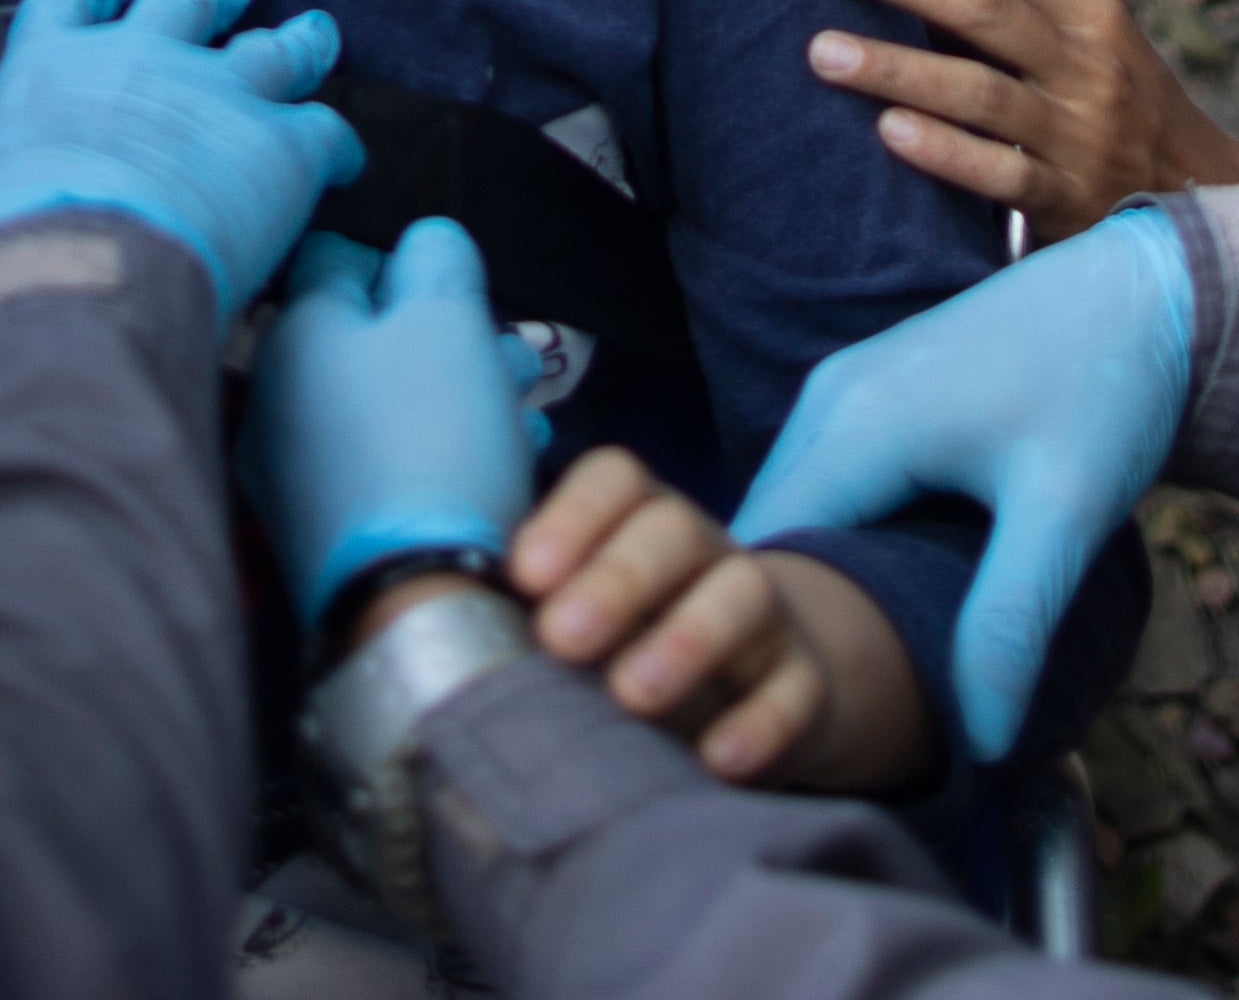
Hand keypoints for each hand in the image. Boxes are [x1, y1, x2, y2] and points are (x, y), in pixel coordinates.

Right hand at [0, 0, 363, 316]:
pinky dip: (338, 140)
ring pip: (273, 49)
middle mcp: (138, 63)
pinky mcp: (281, 146)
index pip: (68, 0)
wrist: (71, 283)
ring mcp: (217, 96)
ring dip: (297, 41)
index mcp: (47, 72)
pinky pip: (326, 129)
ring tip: (318, 32)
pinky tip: (345, 156)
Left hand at [246, 218, 546, 632]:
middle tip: (506, 356)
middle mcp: (272, 398)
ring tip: (515, 410)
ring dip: (446, 395)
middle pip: (364, 337)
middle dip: (443, 336)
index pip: (336, 254)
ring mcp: (287, 473)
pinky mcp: (316, 532)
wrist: (411, 597)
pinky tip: (487, 466)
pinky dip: (427, 453)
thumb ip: (437, 257)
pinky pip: (374, 466)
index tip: (454, 277)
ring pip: (377, 404)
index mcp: (293, 332)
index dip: (403, 253)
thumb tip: (424, 243)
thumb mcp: (449, 318)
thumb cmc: (431, 440)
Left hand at [515, 447, 925, 789]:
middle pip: (672, 530)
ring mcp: (762, 613)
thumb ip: (523, 610)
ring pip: (743, 594)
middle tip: (561, 638)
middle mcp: (702, 551)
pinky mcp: (803, 681)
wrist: (761, 688)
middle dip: (615, 579)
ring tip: (631, 695)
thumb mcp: (581, 614)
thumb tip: (435, 623)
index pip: (615, 480)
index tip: (525, 575)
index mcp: (637, 520)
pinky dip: (760, 722)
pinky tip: (718, 758)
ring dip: (687, 639)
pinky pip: (795, 690)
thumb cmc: (633, 644)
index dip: (572, 516)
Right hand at [734, 210, 1193, 763]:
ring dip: (810, 574)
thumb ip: (1009, 624)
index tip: (789, 711)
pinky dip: (835, 535)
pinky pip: (825, 476)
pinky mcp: (875, 387)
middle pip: (769, 529)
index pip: (764, 552)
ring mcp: (848, 383)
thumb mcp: (1064, 513)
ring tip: (840, 665)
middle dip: (780, 613)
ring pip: (797, 503)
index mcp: (857, 424)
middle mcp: (831, 396)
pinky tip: (875, 593)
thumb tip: (982, 743)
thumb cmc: (1109, 388)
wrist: (1150, 285)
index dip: (765, 636)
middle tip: (812, 706)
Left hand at [795, 0, 1238, 241]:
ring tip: (822, 51)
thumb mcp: (1081, 42)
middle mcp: (1085, 64)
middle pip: (980, 4)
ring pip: (981, 91)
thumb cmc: (1115, 106)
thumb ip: (1007, 9)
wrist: (1202, 199)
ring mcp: (1080, 134)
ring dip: (897, 67)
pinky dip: (945, 151)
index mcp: (1084, 10)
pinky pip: (1002, 173)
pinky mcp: (1069, 201)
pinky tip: (889, 132)